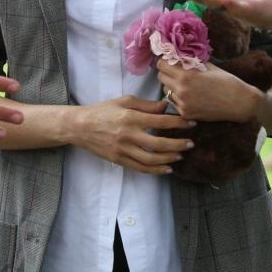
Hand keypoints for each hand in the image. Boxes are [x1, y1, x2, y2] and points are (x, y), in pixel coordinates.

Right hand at [65, 95, 195, 175]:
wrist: (80, 126)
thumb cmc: (103, 110)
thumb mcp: (124, 101)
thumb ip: (146, 105)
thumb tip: (165, 107)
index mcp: (131, 117)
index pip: (160, 121)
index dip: (178, 123)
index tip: (191, 123)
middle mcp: (128, 135)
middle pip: (159, 143)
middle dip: (178, 144)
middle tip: (191, 143)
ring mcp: (123, 150)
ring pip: (151, 159)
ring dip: (169, 158)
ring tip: (180, 156)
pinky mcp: (119, 160)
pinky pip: (140, 168)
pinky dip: (155, 170)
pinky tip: (167, 169)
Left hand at [157, 60, 260, 122]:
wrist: (239, 103)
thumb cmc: (226, 81)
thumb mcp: (208, 66)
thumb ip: (190, 62)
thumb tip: (176, 55)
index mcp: (186, 75)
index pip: (161, 64)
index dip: (165, 61)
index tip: (170, 61)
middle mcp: (181, 90)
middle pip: (161, 77)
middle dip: (167, 73)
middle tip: (177, 72)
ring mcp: (183, 104)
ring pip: (166, 90)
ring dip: (172, 86)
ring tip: (187, 85)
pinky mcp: (186, 114)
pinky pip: (174, 102)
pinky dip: (179, 98)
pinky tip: (192, 96)